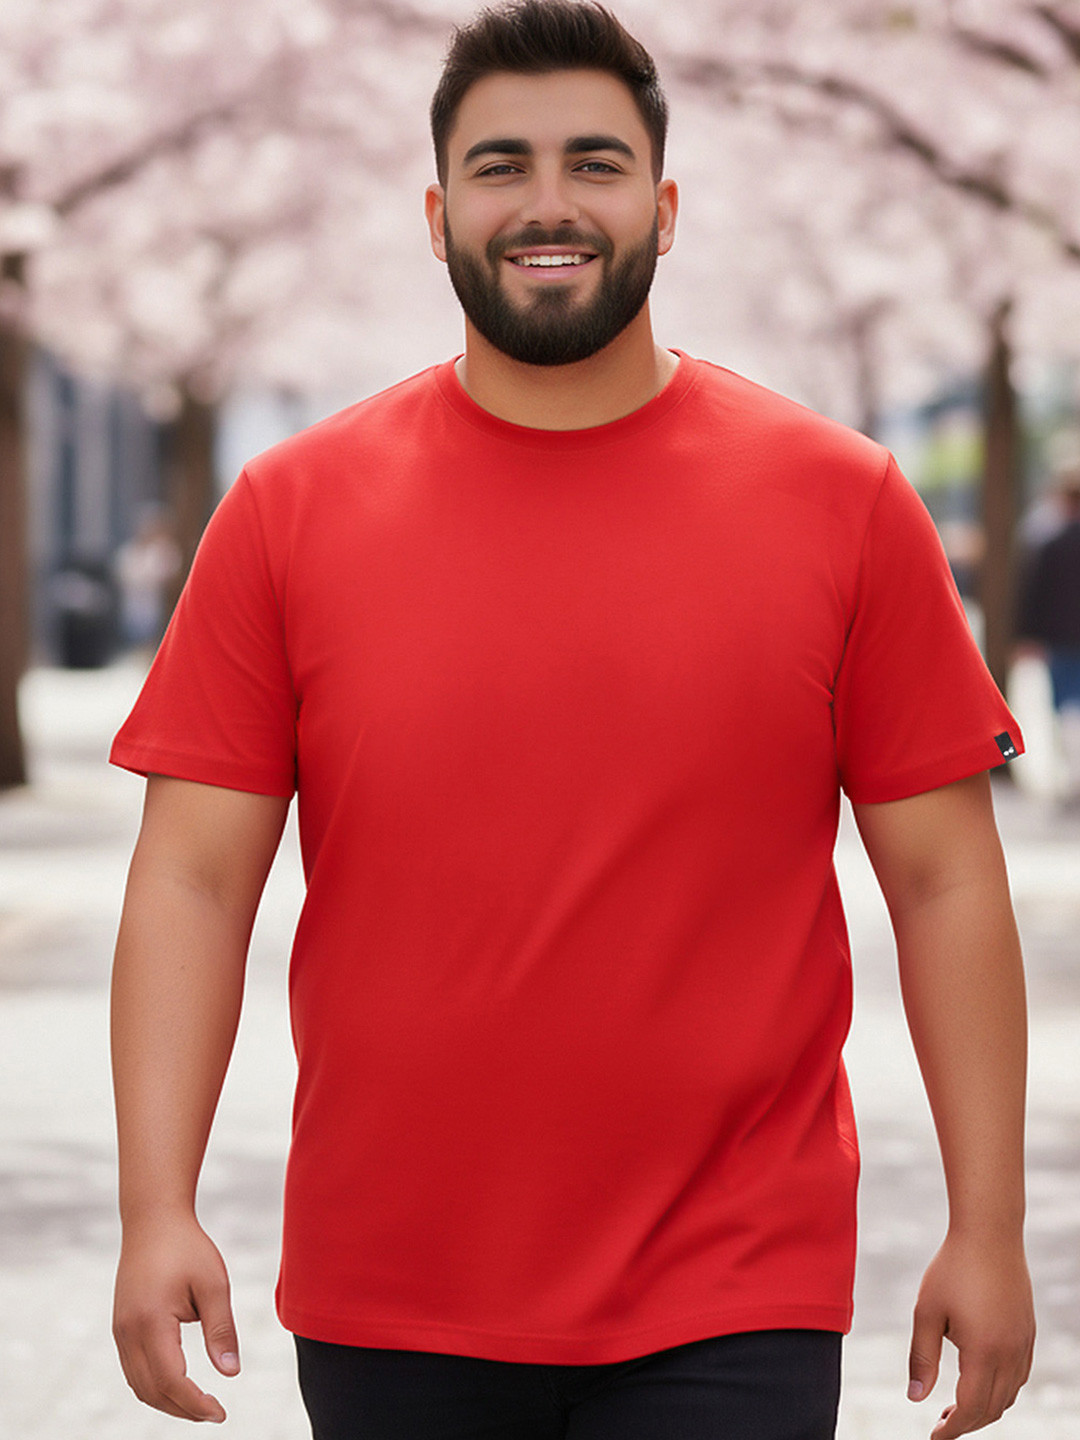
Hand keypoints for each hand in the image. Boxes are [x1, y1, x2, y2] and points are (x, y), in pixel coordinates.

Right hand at [113, 1212, 239, 1421]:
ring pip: (139, 1385)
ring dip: (167, 1401)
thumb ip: (221, 1329)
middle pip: (151, 1391)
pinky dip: (154, 1385)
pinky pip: (133, 1370)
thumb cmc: (187, 1247)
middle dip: (182, 1409)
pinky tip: (179, 1383)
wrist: (153, 1219)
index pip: (171, 1381)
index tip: (220, 1413)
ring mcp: (120, 1331)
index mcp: (150, 1322)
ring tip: (200, 1403)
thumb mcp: (213, 1284)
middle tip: (214, 1413)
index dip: (195, 1404)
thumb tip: (231, 1373)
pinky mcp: (120, 1327)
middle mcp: (128, 1332)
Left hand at [907, 1231, 1034, 1437]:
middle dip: (968, 1422)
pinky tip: (979, 1380)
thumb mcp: (926, 1312)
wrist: (989, 1233)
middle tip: (941, 1424)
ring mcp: (1024, 1343)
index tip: (935, 1438)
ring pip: (1010, 1395)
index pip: (971, 1408)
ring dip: (986, 1407)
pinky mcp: (1028, 1331)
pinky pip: (1020, 1375)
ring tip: (957, 1406)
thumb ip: (921, 1358)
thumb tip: (915, 1398)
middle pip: (993, 1408)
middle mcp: (1010, 1353)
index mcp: (984, 1352)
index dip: (953, 1429)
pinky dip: (1002, 1389)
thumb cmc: (952, 1268)